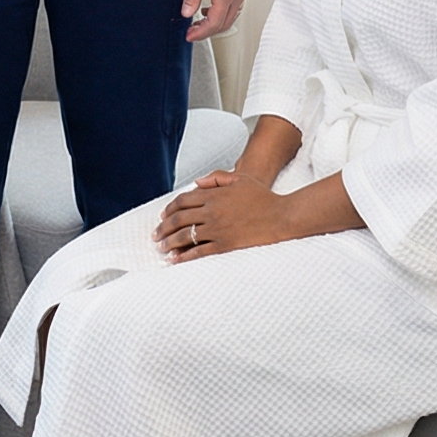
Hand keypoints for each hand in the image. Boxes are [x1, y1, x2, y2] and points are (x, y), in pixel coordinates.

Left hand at [151, 171, 294, 262]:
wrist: (280, 216)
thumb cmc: (263, 198)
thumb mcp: (240, 179)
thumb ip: (217, 177)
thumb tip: (196, 183)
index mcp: (214, 195)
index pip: (183, 200)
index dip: (169, 208)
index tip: (163, 216)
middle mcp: (212, 211)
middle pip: (179, 219)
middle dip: (163, 227)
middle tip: (156, 234)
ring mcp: (217, 229)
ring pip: (184, 236)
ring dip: (169, 242)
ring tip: (161, 247)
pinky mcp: (224, 244)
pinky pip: (198, 251)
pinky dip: (184, 256)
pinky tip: (176, 259)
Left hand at [183, 0, 249, 41]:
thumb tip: (186, 12)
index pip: (214, 22)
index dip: (200, 32)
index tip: (189, 35)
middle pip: (225, 23)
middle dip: (207, 31)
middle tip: (191, 32)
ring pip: (232, 16)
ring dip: (216, 23)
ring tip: (199, 22)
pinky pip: (236, 6)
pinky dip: (224, 13)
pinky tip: (212, 9)